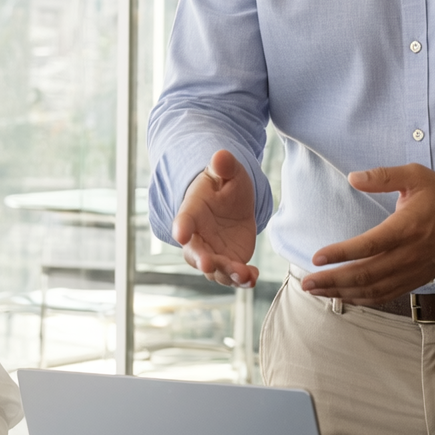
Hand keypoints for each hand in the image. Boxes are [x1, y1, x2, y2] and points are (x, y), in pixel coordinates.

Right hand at [172, 149, 258, 287]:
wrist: (233, 205)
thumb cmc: (224, 185)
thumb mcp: (227, 173)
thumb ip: (224, 167)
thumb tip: (221, 155)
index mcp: (192, 213)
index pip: (184, 220)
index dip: (182, 227)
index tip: (181, 233)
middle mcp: (198, 238)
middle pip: (195, 253)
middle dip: (202, 259)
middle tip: (208, 263)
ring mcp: (213, 254)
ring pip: (216, 270)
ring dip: (227, 274)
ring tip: (243, 274)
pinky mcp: (230, 263)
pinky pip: (234, 276)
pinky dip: (243, 280)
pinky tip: (254, 277)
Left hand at [303, 164, 434, 303]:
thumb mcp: (413, 175)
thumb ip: (382, 176)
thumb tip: (352, 178)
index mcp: (406, 228)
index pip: (368, 245)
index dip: (341, 253)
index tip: (317, 257)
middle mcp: (409, 254)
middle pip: (366, 274)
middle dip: (333, 281)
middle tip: (307, 282)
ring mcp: (414, 270)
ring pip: (374, 289)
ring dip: (343, 293)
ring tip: (317, 291)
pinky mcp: (417, 279)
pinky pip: (387, 295)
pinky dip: (364, 299)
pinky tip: (345, 296)